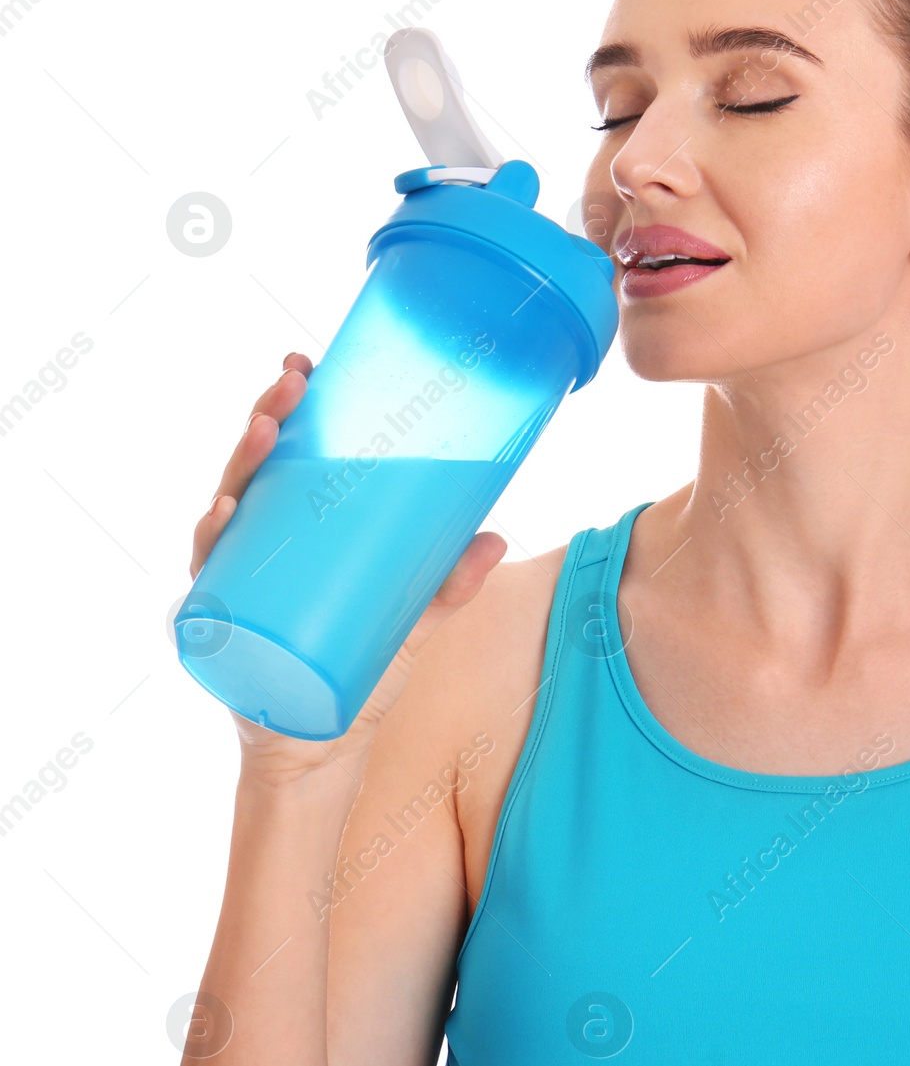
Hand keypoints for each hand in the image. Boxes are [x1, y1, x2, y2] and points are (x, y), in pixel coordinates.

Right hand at [190, 351, 506, 785]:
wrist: (320, 750)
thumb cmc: (358, 676)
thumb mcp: (413, 622)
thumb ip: (451, 585)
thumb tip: (498, 536)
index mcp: (293, 536)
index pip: (285, 460)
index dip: (289, 410)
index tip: (306, 364)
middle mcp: (255, 552)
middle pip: (252, 473)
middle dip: (266, 420)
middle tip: (291, 383)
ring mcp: (232, 586)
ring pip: (224, 513)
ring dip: (240, 468)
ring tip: (267, 433)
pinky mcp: (221, 627)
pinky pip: (205, 581)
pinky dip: (208, 548)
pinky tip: (218, 520)